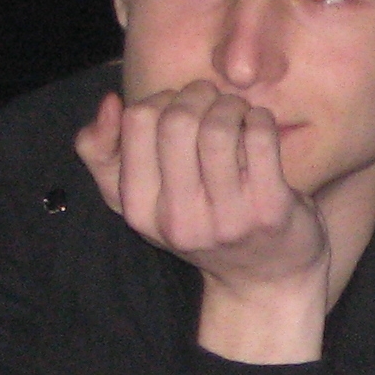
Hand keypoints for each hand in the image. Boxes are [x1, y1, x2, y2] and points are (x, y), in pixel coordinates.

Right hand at [75, 82, 332, 359]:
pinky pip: (260, 137)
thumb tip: (110, 102)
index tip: (180, 107)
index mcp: (139, 211)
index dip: (162, 99)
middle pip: (177, 119)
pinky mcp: (269, 212)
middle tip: (214, 102)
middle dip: (199, 95)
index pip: (136, 121)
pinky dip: (261, 119)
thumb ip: (105, 154)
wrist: (265, 278)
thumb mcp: (144, 199)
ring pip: (219, 127)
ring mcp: (225, 219)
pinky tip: (259, 129)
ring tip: (238, 113)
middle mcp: (178, 220)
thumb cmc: (203, 223)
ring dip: (232, 105)